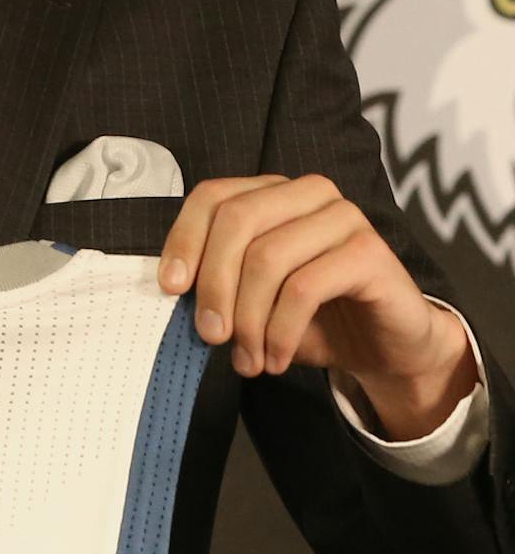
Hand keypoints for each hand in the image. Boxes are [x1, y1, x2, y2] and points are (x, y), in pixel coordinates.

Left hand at [156, 173, 476, 434]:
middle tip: (211, 336)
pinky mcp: (369, 251)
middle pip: (236, 222)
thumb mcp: (251, 300)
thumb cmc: (312, 319)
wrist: (384, 347)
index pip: (213, 197)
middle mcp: (308, 194)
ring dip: (248, 320)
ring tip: (248, 360)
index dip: (184, 240)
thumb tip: (171, 289)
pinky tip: (277, 359)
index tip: (171, 288)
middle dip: (214, 285)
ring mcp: (343, 217)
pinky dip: (281, 332)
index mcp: (274, 194)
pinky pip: (304, 288)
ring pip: (267, 258)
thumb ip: (215, 284)